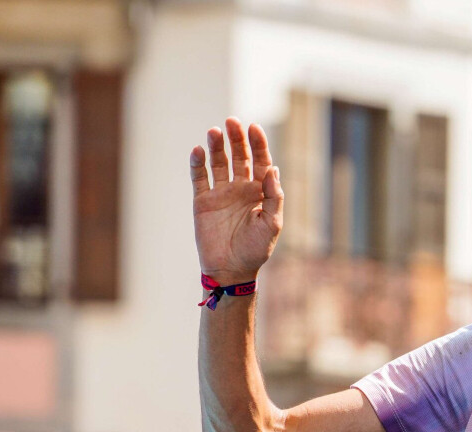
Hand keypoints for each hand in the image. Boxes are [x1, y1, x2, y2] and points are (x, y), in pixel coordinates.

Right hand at [190, 118, 283, 285]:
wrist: (231, 270)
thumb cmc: (256, 250)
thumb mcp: (272, 224)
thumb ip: (274, 196)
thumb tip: (273, 168)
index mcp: (260, 193)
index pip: (260, 162)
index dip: (258, 144)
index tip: (254, 128)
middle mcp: (241, 189)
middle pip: (239, 157)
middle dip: (237, 139)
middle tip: (232, 122)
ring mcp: (221, 193)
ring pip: (218, 163)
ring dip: (217, 146)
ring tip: (215, 132)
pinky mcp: (202, 201)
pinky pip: (199, 178)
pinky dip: (197, 163)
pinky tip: (198, 150)